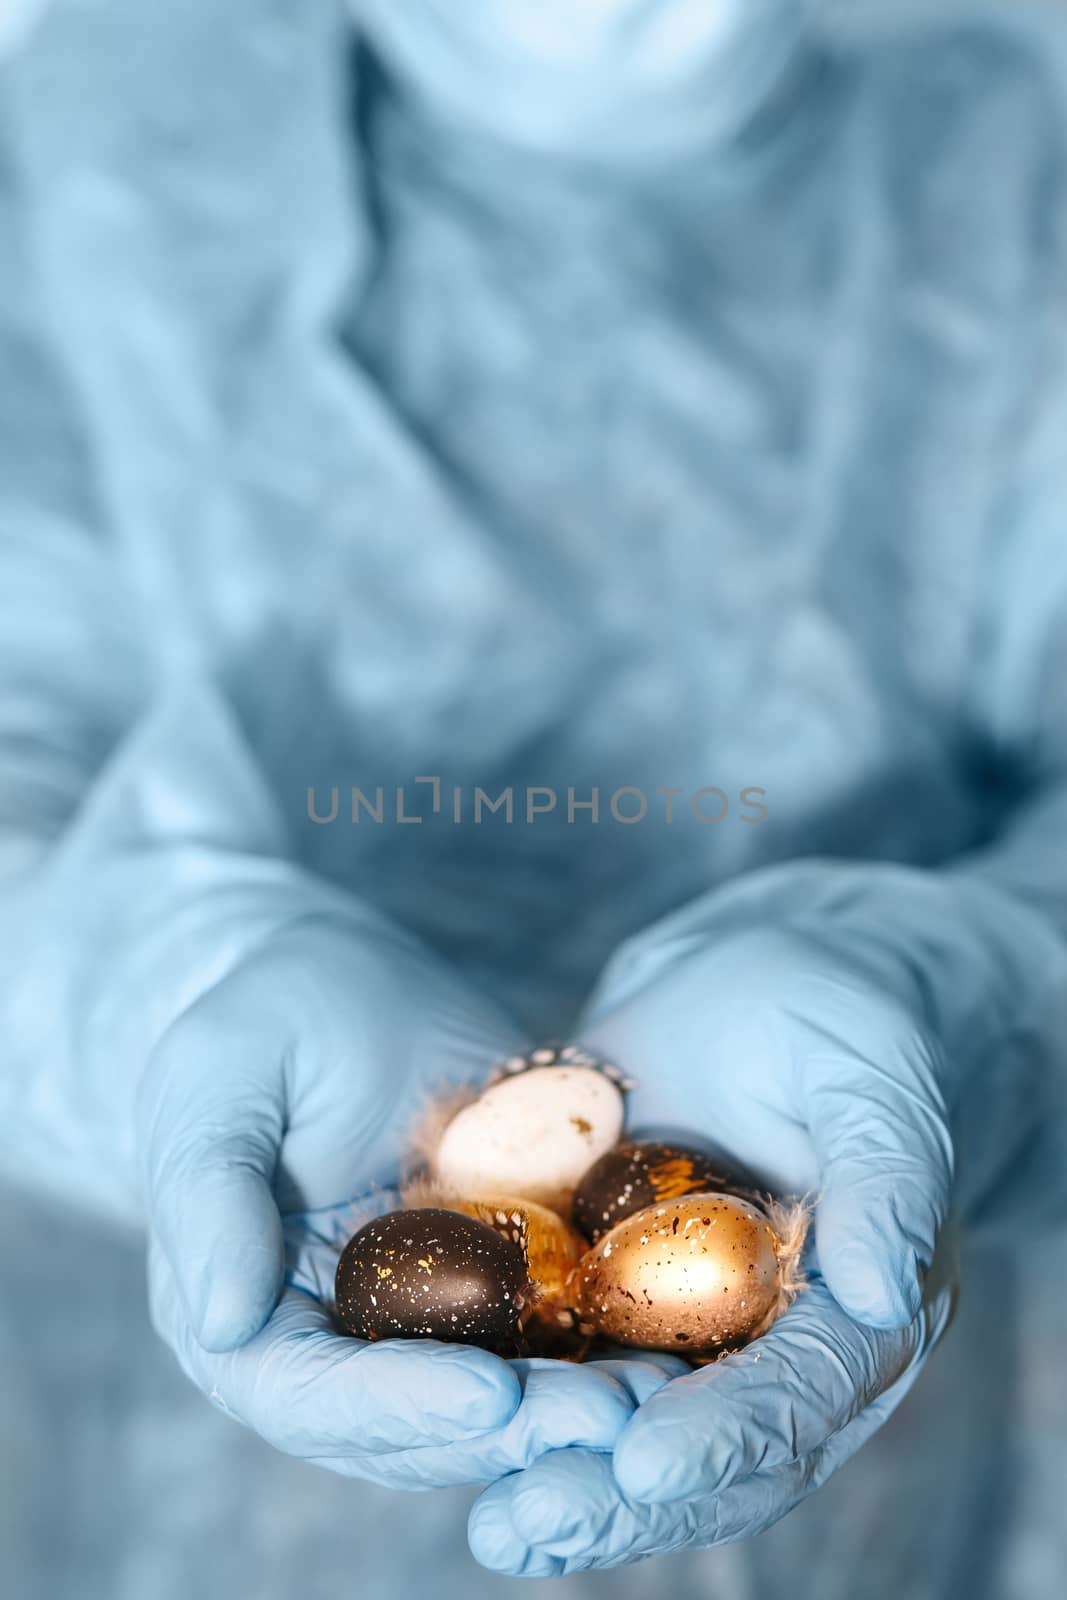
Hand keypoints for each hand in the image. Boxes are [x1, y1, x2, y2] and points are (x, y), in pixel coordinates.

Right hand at [138, 913, 675, 1486]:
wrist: (340, 970)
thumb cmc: (265, 1013)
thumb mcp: (219, 1081)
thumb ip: (210, 1198)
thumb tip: (224, 1327)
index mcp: (252, 1317)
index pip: (315, 1397)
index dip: (399, 1409)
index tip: (489, 1396)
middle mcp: (340, 1339)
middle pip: (422, 1420)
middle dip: (516, 1426)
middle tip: (606, 1416)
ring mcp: (427, 1312)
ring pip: (500, 1392)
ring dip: (575, 1405)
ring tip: (658, 1392)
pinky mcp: (501, 1272)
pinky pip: (554, 1329)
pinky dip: (608, 1347)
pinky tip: (678, 1341)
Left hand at [469, 869, 960, 1571]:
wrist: (745, 978)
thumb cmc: (829, 1014)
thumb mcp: (870, 1077)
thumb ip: (888, 1177)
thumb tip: (888, 1295)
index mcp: (858, 1313)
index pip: (801, 1397)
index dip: (726, 1436)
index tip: (644, 1463)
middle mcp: (773, 1345)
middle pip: (704, 1447)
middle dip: (618, 1495)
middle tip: (528, 1522)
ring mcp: (684, 1324)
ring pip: (625, 1426)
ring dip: (556, 1475)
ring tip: (490, 1521)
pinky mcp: (610, 1291)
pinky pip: (564, 1359)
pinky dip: (512, 1399)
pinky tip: (433, 1422)